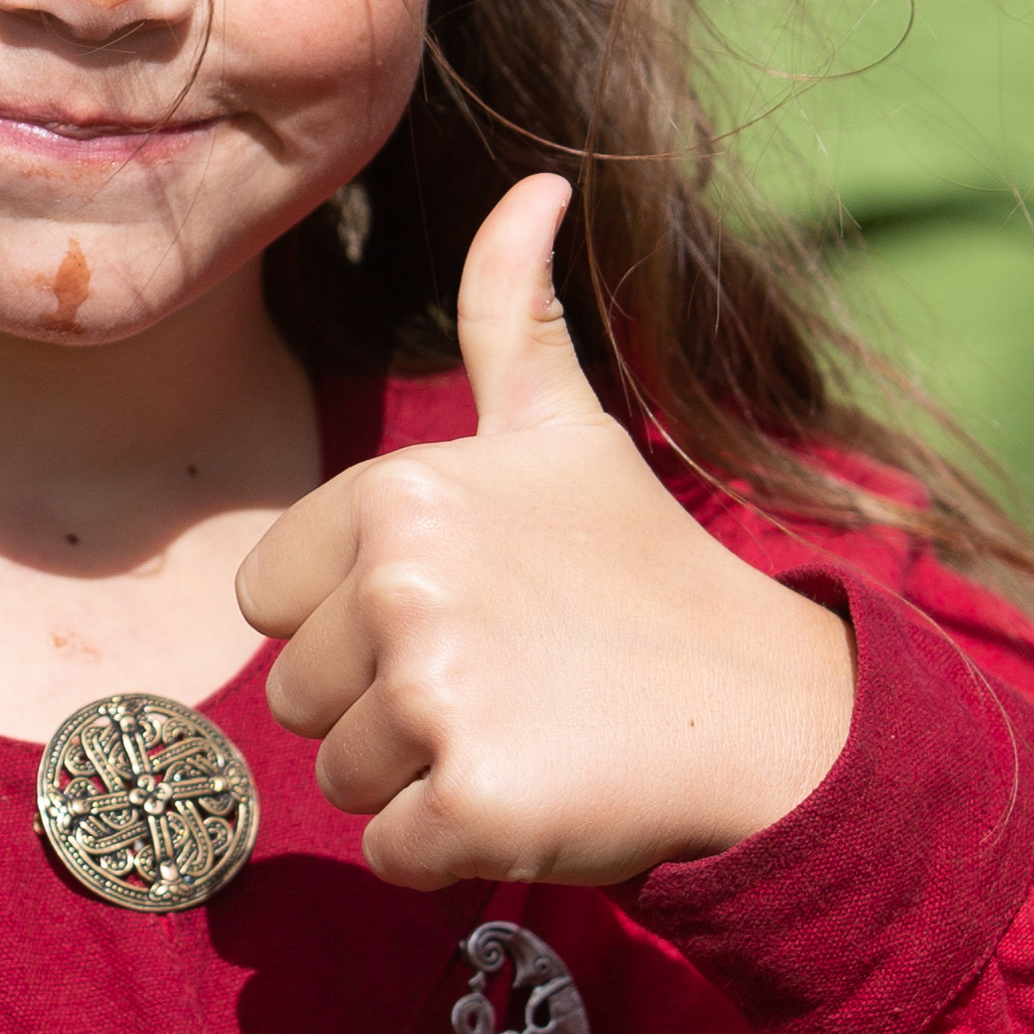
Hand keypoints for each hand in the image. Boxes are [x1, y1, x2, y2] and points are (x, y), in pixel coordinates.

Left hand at [238, 173, 854, 889]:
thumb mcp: (565, 430)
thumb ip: (513, 312)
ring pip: (338, 777)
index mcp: (397, 495)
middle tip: (503, 681)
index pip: (271, 600)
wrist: (762, 706)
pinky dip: (448, 845)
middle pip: (296, 695)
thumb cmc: (643, 569)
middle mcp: (401, 587)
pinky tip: (533, 791)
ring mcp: (433, 698)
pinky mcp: (467, 803)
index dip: (353, 622)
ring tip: (521, 730)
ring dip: (416, 777)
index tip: (464, 612)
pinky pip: (387, 852)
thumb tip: (535, 181)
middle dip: (383, 707)